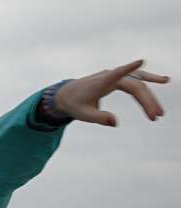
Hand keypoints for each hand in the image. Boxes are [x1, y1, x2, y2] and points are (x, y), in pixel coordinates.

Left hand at [54, 60, 169, 126]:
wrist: (67, 94)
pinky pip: (136, 79)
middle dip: (147, 100)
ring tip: (161, 107)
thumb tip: (116, 123)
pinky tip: (164, 80)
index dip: (128, 68)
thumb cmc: (74, 104)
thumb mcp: (83, 114)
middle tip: (156, 116)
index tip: (140, 61)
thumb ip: (99, 118)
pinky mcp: (118, 79)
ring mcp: (115, 76)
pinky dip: (149, 79)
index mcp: (101, 83)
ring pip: (138, 83)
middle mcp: (110, 76)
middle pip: (135, 86)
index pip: (116, 74)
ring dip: (150, 95)